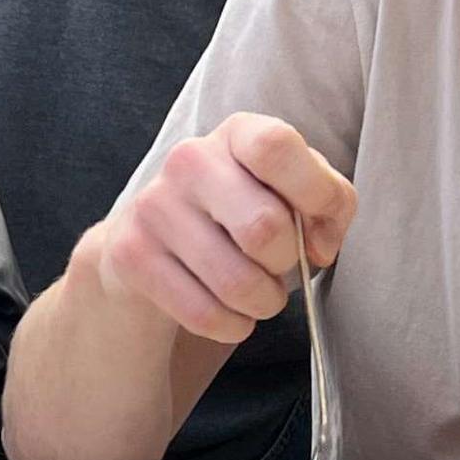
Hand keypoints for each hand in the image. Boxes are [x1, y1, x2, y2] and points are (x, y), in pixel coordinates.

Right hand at [79, 115, 355, 344]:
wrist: (157, 245)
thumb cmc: (244, 217)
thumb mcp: (294, 195)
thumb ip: (330, 204)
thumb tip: (318, 246)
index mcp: (237, 133)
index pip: (276, 147)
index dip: (313, 195)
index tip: (318, 231)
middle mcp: (188, 160)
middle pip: (263, 227)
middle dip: (286, 265)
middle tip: (278, 269)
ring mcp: (153, 206)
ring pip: (235, 281)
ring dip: (263, 303)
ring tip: (258, 296)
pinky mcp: (130, 255)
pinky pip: (202, 312)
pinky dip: (231, 326)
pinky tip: (231, 315)